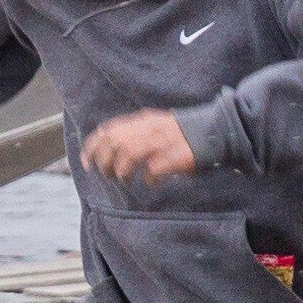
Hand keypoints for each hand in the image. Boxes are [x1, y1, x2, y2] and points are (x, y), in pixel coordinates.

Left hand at [81, 109, 198, 182]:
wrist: (215, 129)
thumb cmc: (182, 133)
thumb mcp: (155, 125)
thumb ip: (135, 132)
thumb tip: (111, 148)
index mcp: (143, 120)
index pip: (108, 129)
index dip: (93, 146)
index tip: (87, 162)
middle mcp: (150, 128)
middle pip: (115, 142)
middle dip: (104, 161)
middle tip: (107, 174)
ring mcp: (163, 141)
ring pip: (129, 153)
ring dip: (121, 170)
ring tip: (125, 179)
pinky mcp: (176, 156)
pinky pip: (154, 169)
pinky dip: (149, 179)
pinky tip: (152, 182)